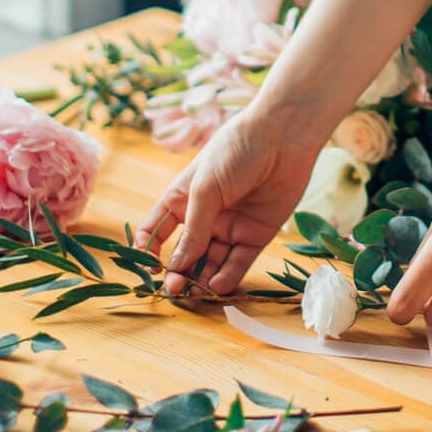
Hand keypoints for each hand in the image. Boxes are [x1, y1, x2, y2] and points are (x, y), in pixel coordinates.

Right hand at [136, 111, 323, 296]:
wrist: (283, 137)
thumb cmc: (235, 151)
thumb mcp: (205, 189)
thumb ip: (193, 229)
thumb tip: (176, 265)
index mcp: (181, 200)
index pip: (156, 232)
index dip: (148, 251)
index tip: (149, 269)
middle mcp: (204, 217)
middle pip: (185, 253)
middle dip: (178, 273)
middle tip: (174, 290)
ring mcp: (230, 227)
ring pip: (211, 263)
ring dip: (201, 280)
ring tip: (194, 294)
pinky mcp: (256, 235)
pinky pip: (238, 262)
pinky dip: (227, 277)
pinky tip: (217, 286)